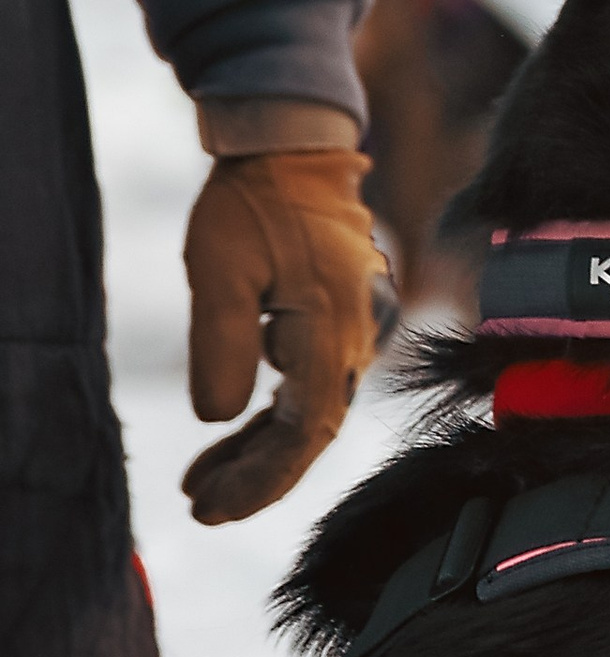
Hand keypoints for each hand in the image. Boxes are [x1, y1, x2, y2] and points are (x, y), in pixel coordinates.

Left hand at [182, 138, 396, 523]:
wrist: (296, 149)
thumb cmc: (253, 204)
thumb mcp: (217, 271)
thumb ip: (220, 347)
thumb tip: (218, 417)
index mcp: (333, 326)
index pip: (306, 431)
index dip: (262, 479)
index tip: (213, 507)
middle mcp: (361, 335)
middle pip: (313, 430)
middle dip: (258, 476)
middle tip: (201, 507)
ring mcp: (360, 328)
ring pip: (313, 410)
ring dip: (262, 450)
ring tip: (204, 481)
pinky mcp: (346, 320)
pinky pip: (314, 383)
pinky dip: (276, 416)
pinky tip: (236, 433)